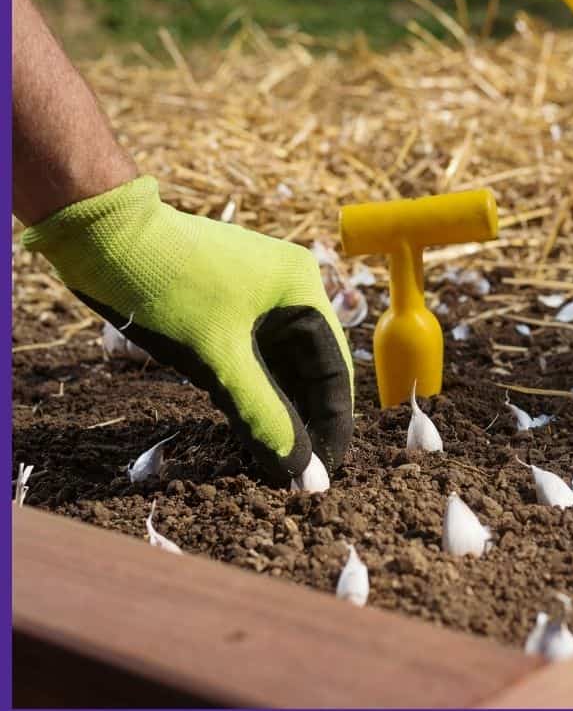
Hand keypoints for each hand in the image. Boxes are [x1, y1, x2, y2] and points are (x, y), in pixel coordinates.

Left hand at [22, 175, 354, 481]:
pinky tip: (248, 429)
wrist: (98, 234)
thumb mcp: (217, 359)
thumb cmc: (164, 286)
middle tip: (297, 474)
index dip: (333, 424)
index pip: (336, 369)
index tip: (326, 471)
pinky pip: (255, 356)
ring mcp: (259, 295)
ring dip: (278, 410)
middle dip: (305, 421)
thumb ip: (264, 418)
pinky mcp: (230, 303)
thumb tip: (304, 476)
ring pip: (281, 366)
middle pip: (311, 369)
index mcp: (302, 290)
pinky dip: (253, 391)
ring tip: (274, 461)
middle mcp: (290, 289)